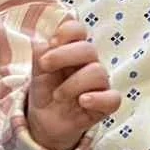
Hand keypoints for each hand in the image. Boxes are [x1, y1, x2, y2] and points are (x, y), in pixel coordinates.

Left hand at [27, 17, 120, 149]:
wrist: (45, 119)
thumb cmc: (45, 88)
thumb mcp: (36, 69)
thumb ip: (39, 50)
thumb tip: (41, 36)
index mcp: (73, 49)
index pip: (79, 30)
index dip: (67, 31)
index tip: (52, 42)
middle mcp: (89, 63)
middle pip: (88, 49)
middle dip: (63, 55)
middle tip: (44, 66)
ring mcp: (99, 83)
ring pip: (98, 72)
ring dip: (72, 84)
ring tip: (57, 96)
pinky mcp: (105, 104)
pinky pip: (113, 99)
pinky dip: (98, 99)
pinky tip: (82, 101)